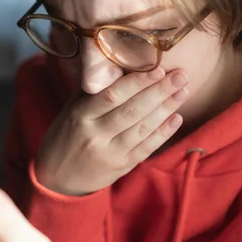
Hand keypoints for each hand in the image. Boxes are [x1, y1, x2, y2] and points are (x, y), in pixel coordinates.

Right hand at [35, 68, 187, 195]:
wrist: (57, 179)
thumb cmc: (65, 136)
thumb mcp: (71, 109)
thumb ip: (93, 89)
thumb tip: (117, 62)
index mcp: (80, 115)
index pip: (112, 95)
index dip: (137, 82)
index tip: (158, 68)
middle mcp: (95, 134)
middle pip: (132, 110)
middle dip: (160, 91)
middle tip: (181, 75)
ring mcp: (109, 153)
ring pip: (142, 128)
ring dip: (166, 108)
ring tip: (183, 91)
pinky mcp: (121, 167)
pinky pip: (145, 148)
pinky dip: (163, 133)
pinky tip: (177, 118)